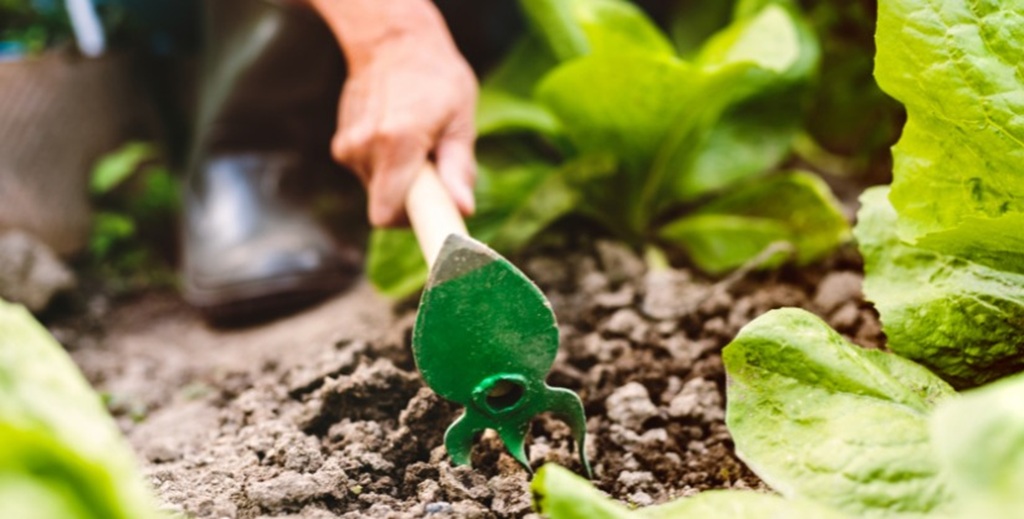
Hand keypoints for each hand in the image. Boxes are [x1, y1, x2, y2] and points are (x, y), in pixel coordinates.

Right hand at [308, 0, 477, 226]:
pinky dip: (386, 167)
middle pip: (386, 208)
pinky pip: (369, 175)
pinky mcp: (341, 147)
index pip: (387, 215)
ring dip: (400, 181)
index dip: (411, 225)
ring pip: (378, 192)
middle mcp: (364, 148)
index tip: (432, 222)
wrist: (391, 41)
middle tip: (432, 169)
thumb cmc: (434, 77)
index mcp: (397, 142)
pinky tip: (398, 137)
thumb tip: (463, 208)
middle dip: (412, 200)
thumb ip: (458, 168)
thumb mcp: (460, 119)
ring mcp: (347, 147)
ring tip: (416, 144)